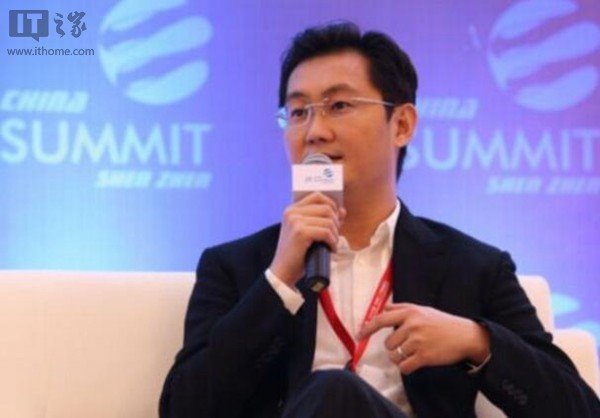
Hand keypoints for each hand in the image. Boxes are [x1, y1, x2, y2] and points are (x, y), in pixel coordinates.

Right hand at [269, 192, 345, 286]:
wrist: (284, 271)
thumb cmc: (298, 253)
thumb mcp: (309, 232)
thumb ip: (324, 219)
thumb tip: (342, 210)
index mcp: (292, 209)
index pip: (318, 196)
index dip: (331, 205)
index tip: (335, 219)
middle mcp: (292, 212)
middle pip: (326, 208)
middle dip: (335, 223)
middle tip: (334, 236)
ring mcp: (295, 221)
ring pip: (329, 221)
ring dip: (335, 234)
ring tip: (331, 244)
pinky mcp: (301, 232)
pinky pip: (326, 232)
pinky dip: (332, 242)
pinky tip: (330, 249)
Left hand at [357, 303, 489, 373]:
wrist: (465, 336)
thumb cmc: (442, 322)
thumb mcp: (423, 309)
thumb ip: (402, 308)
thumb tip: (383, 308)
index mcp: (410, 312)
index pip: (381, 319)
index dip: (367, 328)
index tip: (359, 335)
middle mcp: (412, 325)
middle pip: (388, 343)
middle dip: (394, 347)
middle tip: (408, 345)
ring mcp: (417, 341)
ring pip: (395, 356)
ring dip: (401, 358)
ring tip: (415, 352)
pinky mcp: (424, 356)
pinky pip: (404, 367)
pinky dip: (407, 367)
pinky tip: (416, 362)